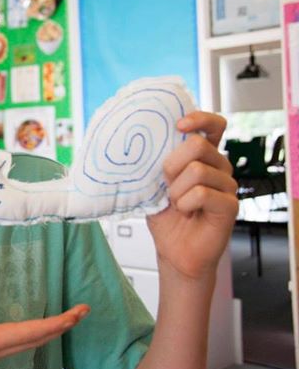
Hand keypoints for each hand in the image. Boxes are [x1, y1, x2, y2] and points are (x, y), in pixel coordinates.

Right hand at [0, 302, 89, 368]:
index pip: (28, 334)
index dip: (55, 323)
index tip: (77, 313)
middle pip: (34, 340)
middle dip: (61, 326)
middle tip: (83, 311)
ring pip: (27, 343)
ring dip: (49, 330)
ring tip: (67, 318)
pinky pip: (16, 343)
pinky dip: (34, 333)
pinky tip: (35, 328)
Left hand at [148, 111, 238, 279]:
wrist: (174, 250)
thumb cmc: (166, 216)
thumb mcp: (154, 183)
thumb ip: (156, 162)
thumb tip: (137, 142)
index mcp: (203, 157)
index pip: (213, 125)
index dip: (199, 119)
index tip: (179, 125)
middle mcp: (219, 166)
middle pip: (198, 145)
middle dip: (172, 165)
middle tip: (167, 185)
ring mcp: (227, 185)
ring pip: (197, 170)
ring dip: (177, 190)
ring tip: (177, 204)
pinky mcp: (230, 205)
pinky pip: (202, 192)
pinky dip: (186, 203)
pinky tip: (186, 212)